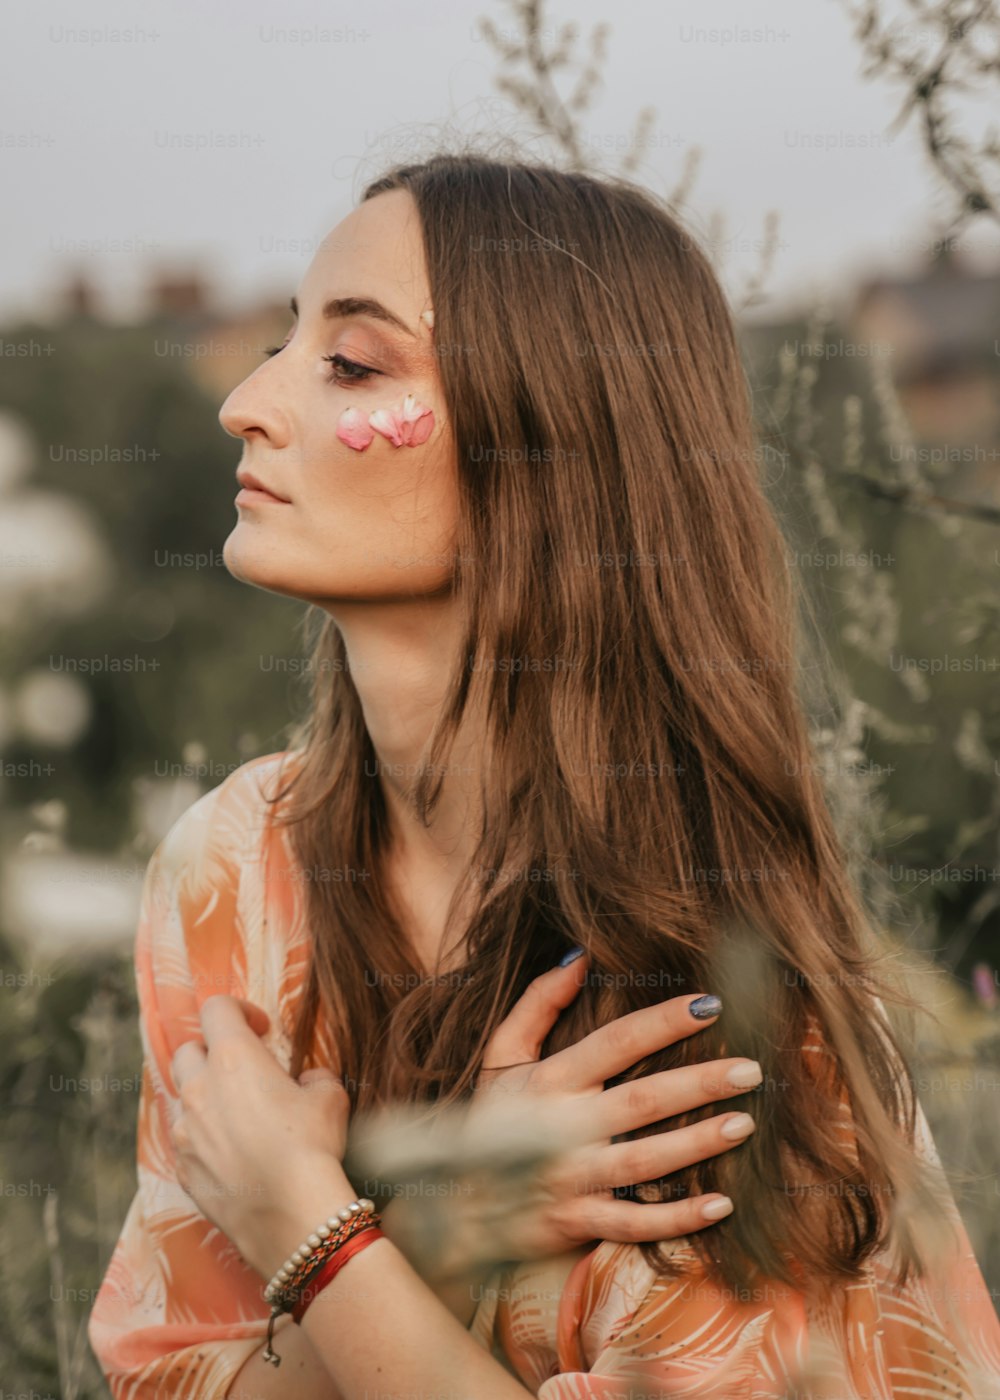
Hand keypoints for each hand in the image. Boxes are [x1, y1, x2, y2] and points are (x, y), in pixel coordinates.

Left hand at [168, 995, 354, 1279]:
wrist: (291, 1216)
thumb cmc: (311, 1146)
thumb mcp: (329, 1097)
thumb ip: (313, 1078)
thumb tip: (305, 1083)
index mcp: (232, 1058)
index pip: (216, 1009)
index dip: (240, 1010)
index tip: (262, 1030)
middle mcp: (199, 1089)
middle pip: (188, 1050)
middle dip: (212, 1052)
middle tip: (244, 1070)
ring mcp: (185, 1132)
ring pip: (183, 1098)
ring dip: (206, 1097)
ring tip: (239, 1116)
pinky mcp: (182, 1169)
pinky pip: (186, 1141)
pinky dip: (204, 1138)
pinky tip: (234, 1154)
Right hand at [468, 955, 758, 1257]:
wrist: (455, 1201)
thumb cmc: (491, 1120)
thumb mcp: (502, 1056)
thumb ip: (538, 1004)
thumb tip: (580, 958)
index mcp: (551, 1080)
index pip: (616, 1042)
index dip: (663, 1022)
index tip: (711, 1005)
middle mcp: (563, 1128)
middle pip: (642, 1101)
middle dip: (699, 1083)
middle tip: (750, 1070)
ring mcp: (570, 1179)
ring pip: (644, 1161)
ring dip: (698, 1145)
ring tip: (745, 1125)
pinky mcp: (576, 1223)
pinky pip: (633, 1223)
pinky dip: (677, 1218)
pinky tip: (721, 1205)